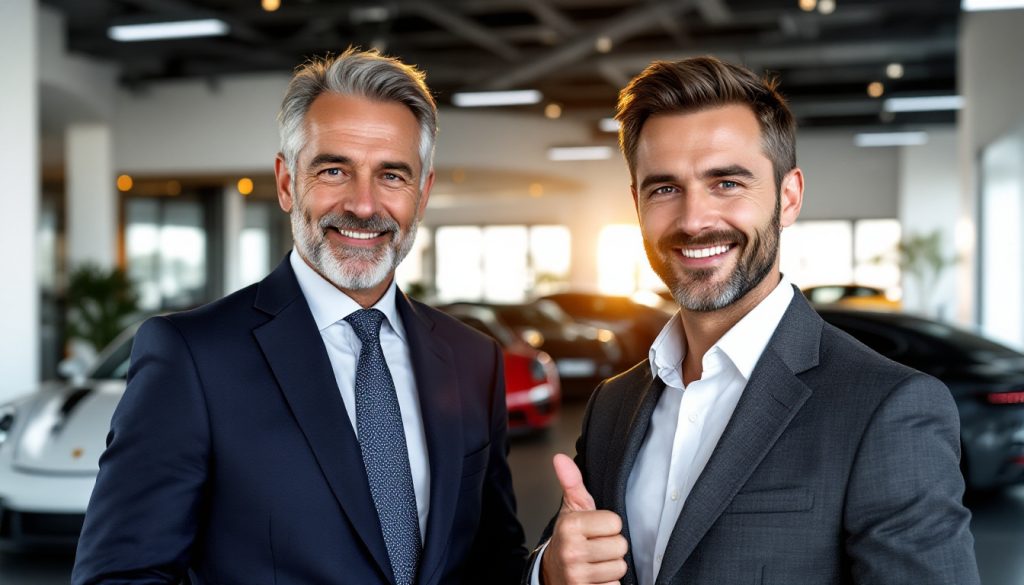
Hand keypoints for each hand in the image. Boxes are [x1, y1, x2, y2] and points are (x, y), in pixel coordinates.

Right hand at [541, 454, 627, 584]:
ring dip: (611, 567)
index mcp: (571, 526)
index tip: (595, 529)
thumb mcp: (571, 509)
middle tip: (596, 547)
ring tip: (595, 562)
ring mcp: (577, 575)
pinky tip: (595, 577)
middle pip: (620, 546)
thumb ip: (572, 483)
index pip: (615, 522)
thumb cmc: (568, 538)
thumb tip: (560, 458)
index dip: (608, 526)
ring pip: (619, 568)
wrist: (551, 572)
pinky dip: (608, 584)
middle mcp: (572, 551)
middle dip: (611, 547)